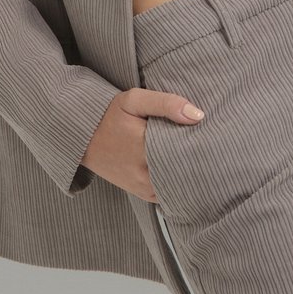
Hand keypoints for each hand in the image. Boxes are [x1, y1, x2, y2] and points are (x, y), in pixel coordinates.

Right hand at [80, 87, 204, 201]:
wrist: (84, 138)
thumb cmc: (110, 115)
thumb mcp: (134, 99)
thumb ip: (166, 103)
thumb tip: (198, 115)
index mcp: (144, 144)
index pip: (185, 149)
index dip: (200, 143)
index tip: (208, 135)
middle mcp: (144, 170)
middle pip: (184, 169)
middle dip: (197, 159)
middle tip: (207, 146)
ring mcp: (144, 186)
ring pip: (177, 184)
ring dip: (187, 173)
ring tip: (197, 158)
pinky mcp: (142, 194)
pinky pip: (167, 193)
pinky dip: (176, 183)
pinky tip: (181, 170)